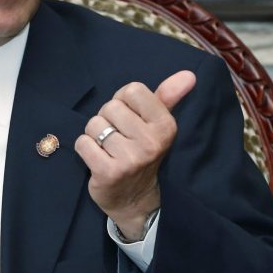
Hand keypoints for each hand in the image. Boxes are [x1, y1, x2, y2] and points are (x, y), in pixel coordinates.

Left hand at [74, 70, 195, 239]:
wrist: (135, 199)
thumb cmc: (143, 152)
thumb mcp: (159, 124)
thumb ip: (169, 96)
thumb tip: (189, 74)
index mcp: (166, 126)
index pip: (132, 90)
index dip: (124, 102)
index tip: (129, 119)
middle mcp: (151, 142)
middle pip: (110, 106)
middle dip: (108, 119)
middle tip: (118, 138)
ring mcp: (130, 159)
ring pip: (94, 125)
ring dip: (95, 135)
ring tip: (108, 149)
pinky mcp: (108, 173)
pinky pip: (82, 143)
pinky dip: (85, 149)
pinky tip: (98, 159)